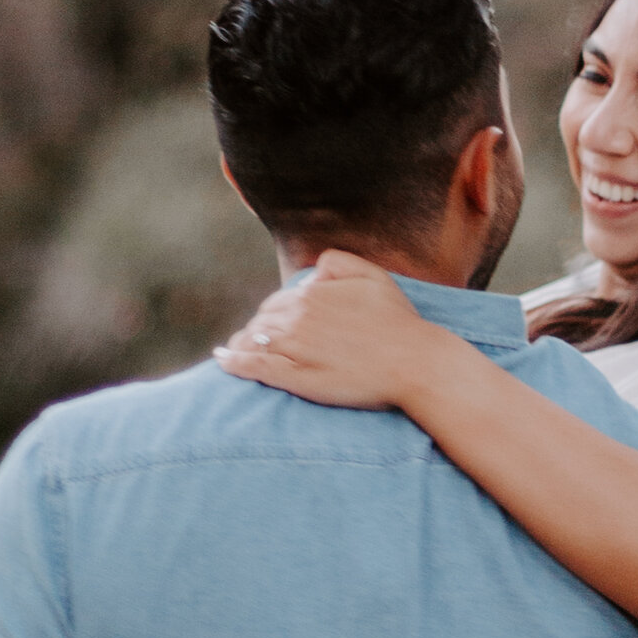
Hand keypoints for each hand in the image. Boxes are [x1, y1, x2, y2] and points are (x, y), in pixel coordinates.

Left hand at [215, 251, 442, 409]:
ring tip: (232, 351)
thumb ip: (338, 262)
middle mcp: (298, 316)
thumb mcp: (373, 276)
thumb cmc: (399, 322)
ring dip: (241, 343)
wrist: (415, 363)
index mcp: (313, 292)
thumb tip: (312, 271)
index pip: (279, 300)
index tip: (273, 324)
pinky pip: (254, 365)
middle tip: (252, 339)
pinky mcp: (295, 376)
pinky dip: (233, 361)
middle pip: (262, 319)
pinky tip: (223, 361)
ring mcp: (294, 347)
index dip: (273, 313)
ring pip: (253, 339)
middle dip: (257, 327)